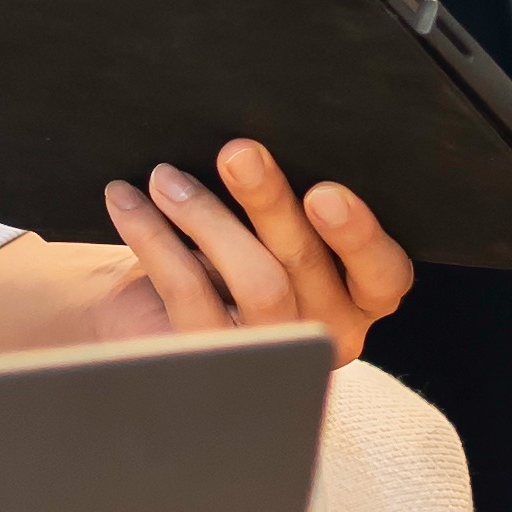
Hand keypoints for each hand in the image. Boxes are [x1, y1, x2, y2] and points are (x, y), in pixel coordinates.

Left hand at [87, 138, 412, 364]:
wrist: (154, 313)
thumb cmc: (226, 256)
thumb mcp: (268, 229)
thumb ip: (283, 206)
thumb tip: (253, 149)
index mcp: (359, 297)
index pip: (385, 275)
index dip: (360, 237)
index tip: (325, 193)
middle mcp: (328, 334)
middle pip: (307, 267)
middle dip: (271, 202)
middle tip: (237, 153)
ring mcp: (271, 356)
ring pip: (258, 284)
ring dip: (208, 216)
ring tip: (166, 177)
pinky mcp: (210, 362)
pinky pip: (188, 291)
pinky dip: (153, 236)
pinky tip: (127, 201)